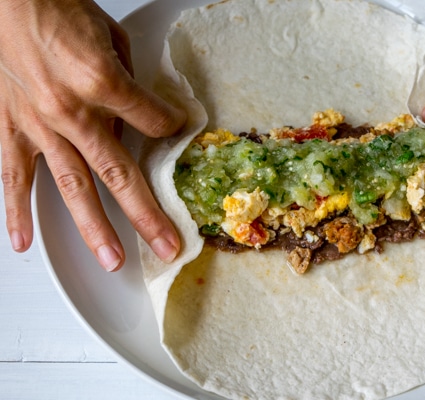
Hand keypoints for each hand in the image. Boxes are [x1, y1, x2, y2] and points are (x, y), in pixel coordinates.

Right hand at [0, 0, 186, 269]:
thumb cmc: (55, 8)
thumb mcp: (110, 38)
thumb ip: (128, 83)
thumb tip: (139, 111)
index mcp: (102, 83)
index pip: (154, 123)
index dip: (170, 128)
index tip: (177, 132)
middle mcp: (72, 112)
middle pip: (120, 175)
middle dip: (146, 215)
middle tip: (166, 246)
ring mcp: (39, 125)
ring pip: (72, 187)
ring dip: (94, 228)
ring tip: (113, 259)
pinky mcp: (10, 128)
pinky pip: (13, 177)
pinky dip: (17, 211)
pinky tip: (25, 241)